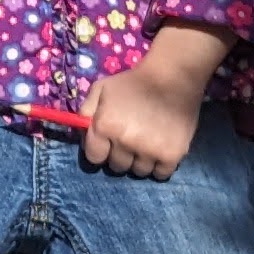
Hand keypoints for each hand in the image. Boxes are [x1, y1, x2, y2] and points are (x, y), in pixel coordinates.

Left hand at [81, 25, 227, 179]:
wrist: (173, 78)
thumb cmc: (133, 83)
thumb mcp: (101, 89)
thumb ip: (86, 111)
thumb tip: (81, 134)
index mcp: (105, 125)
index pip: (94, 158)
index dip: (100, 150)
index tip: (107, 144)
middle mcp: (125, 141)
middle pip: (117, 167)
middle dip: (120, 156)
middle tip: (130, 141)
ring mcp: (149, 151)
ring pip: (138, 172)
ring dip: (140, 161)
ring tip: (146, 144)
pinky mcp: (172, 155)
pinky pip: (160, 174)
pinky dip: (159, 166)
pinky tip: (160, 151)